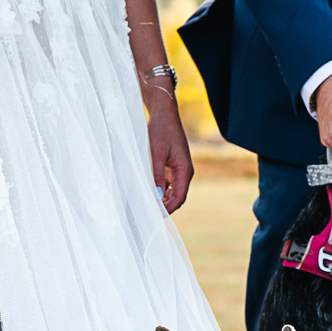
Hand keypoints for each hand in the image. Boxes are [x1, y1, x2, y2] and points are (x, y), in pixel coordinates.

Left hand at [147, 93, 193, 212]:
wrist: (164, 114)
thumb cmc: (161, 131)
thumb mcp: (156, 154)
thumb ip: (157, 176)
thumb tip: (156, 195)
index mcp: (184, 170)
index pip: (179, 197)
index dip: (168, 209)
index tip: (155, 216)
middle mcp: (184, 172)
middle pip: (177, 197)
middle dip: (165, 207)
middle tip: (148, 214)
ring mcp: (179, 170)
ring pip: (172, 191)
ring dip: (162, 199)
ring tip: (147, 205)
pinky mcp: (173, 166)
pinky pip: (168, 183)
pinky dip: (160, 190)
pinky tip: (148, 192)